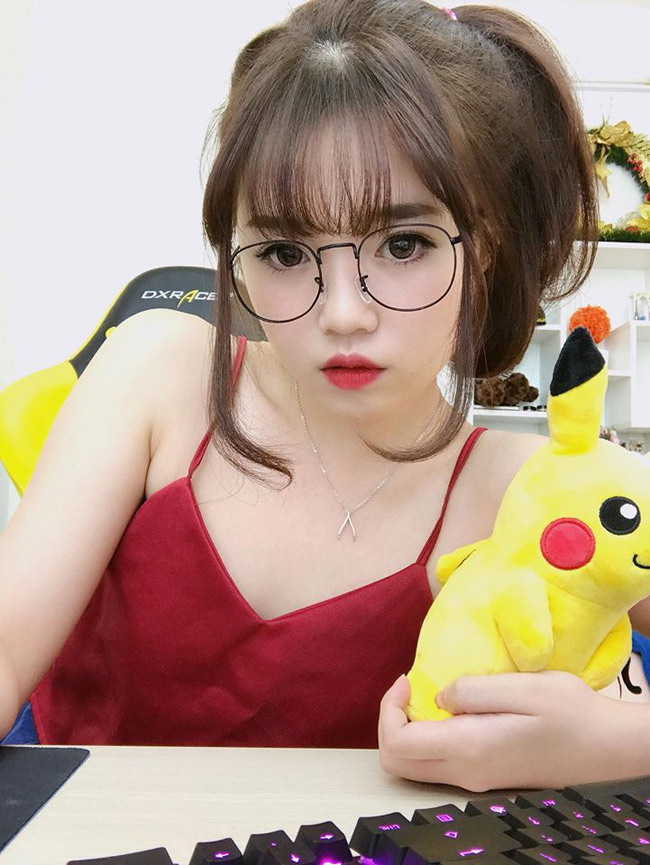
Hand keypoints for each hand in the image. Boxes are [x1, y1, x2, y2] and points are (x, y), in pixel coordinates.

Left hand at [378, 670, 635, 791]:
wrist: (606, 746)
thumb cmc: (569, 711)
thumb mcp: (522, 686)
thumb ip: (472, 690)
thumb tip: (437, 696)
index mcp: (467, 748)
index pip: (397, 745)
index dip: (388, 710)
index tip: (406, 680)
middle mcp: (465, 772)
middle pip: (398, 763)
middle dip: (391, 722)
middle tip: (410, 687)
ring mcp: (476, 779)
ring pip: (415, 767)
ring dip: (408, 730)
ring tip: (428, 695)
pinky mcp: (486, 776)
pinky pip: (437, 764)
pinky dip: (428, 738)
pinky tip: (451, 711)